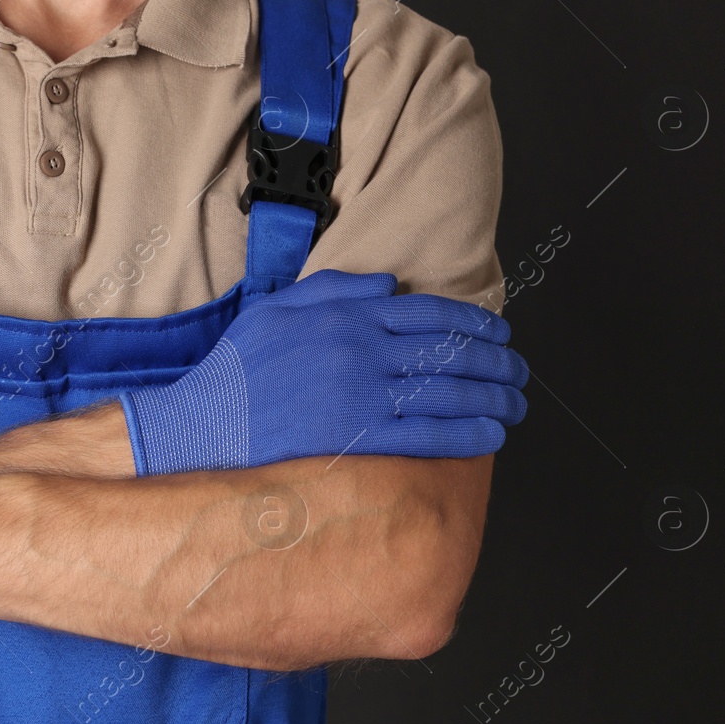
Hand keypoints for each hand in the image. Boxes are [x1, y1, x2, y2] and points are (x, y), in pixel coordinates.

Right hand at [119, 269, 528, 473]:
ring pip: (447, 392)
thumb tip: (387, 285)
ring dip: (492, 398)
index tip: (499, 334)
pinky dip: (467, 434)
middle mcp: (362, 352)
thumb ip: (334, 289)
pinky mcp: (358, 438)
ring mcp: (362, 396)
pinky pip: (426, 434)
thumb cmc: (236, 368)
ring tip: (515, 405)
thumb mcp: (276, 308)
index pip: (429, 314)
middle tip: (519, 373)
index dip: (474, 324)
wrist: (205, 421)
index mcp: (347, 317)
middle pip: (449, 353)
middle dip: (496, 364)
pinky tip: (492, 435)